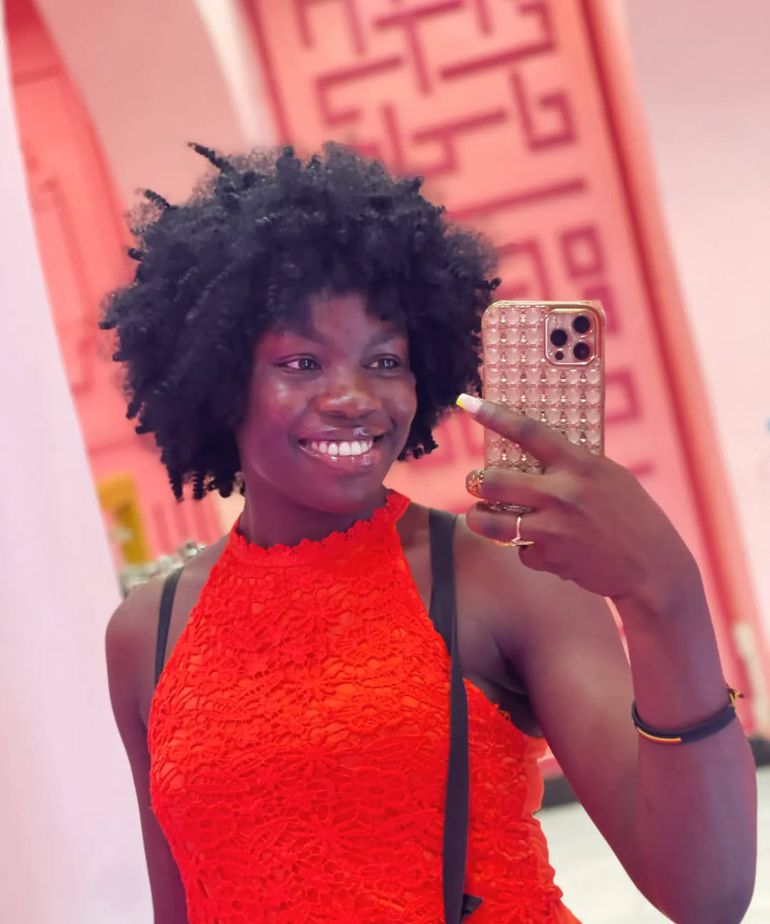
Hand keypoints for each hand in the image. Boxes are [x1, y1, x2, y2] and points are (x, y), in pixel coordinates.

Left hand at [456, 394, 697, 606]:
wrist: (653, 567)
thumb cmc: (633, 515)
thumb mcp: (609, 476)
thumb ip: (574, 465)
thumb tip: (534, 453)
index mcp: (580, 465)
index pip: (529, 432)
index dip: (495, 416)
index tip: (468, 403)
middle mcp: (563, 494)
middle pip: (494, 481)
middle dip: (477, 483)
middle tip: (477, 483)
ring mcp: (555, 529)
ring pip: (492, 523)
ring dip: (479, 519)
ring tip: (481, 516)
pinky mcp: (552, 559)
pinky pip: (521, 551)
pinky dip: (527, 550)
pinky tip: (545, 548)